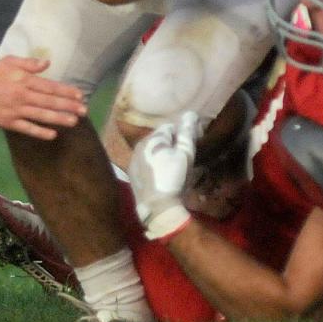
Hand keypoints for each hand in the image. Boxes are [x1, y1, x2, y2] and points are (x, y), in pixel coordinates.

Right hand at [0, 56, 86, 140]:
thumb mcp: (9, 62)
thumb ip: (29, 63)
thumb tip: (48, 63)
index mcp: (23, 80)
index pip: (50, 86)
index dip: (66, 91)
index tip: (80, 95)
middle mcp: (22, 95)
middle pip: (49, 102)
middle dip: (68, 106)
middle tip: (84, 110)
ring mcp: (15, 110)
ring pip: (41, 115)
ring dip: (59, 119)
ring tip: (74, 121)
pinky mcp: (8, 122)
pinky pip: (27, 128)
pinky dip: (40, 132)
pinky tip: (52, 134)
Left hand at [128, 112, 201, 241]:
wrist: (157, 207)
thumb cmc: (174, 178)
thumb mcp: (185, 154)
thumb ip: (187, 133)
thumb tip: (190, 114)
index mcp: (151, 139)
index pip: (169, 127)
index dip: (181, 135)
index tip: (189, 146)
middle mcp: (138, 145)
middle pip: (158, 139)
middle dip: (170, 144)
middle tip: (182, 157)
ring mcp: (133, 160)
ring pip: (150, 150)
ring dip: (161, 154)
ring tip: (172, 167)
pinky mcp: (131, 173)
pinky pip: (144, 162)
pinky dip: (153, 164)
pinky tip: (161, 175)